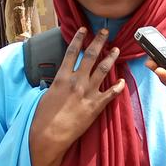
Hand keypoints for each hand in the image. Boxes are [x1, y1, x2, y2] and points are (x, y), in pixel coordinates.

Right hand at [30, 28, 124, 158]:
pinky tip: (122, 81)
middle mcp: (77, 81)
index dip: (79, 39)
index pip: (72, 52)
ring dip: (111, 58)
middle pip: (91, 56)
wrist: (49, 135)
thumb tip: (60, 80)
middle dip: (99, 42)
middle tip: (106, 32)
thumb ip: (57, 84)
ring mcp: (88, 93)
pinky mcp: (96, 106)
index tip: (84, 29)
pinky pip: (111, 93)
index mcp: (62, 77)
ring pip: (103, 70)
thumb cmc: (43, 117)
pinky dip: (118, 86)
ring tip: (116, 49)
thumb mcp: (46, 95)